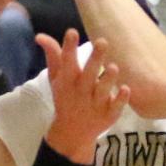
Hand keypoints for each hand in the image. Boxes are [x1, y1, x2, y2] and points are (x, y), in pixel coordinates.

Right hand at [40, 34, 128, 163]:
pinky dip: (120, 99)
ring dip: (108, 78)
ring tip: (114, 66)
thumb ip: (53, 56)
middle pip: (88, 74)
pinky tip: (126, 88)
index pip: (67, 62)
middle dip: (95, 59)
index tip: (72, 31)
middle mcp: (81, 92)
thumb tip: (39, 35)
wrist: (72, 133)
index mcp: (68, 81)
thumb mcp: (56, 79)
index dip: (68, 47)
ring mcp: (96, 104)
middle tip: (102, 41)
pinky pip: (116, 107)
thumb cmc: (66, 98)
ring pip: (103, 90)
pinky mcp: (109, 115)